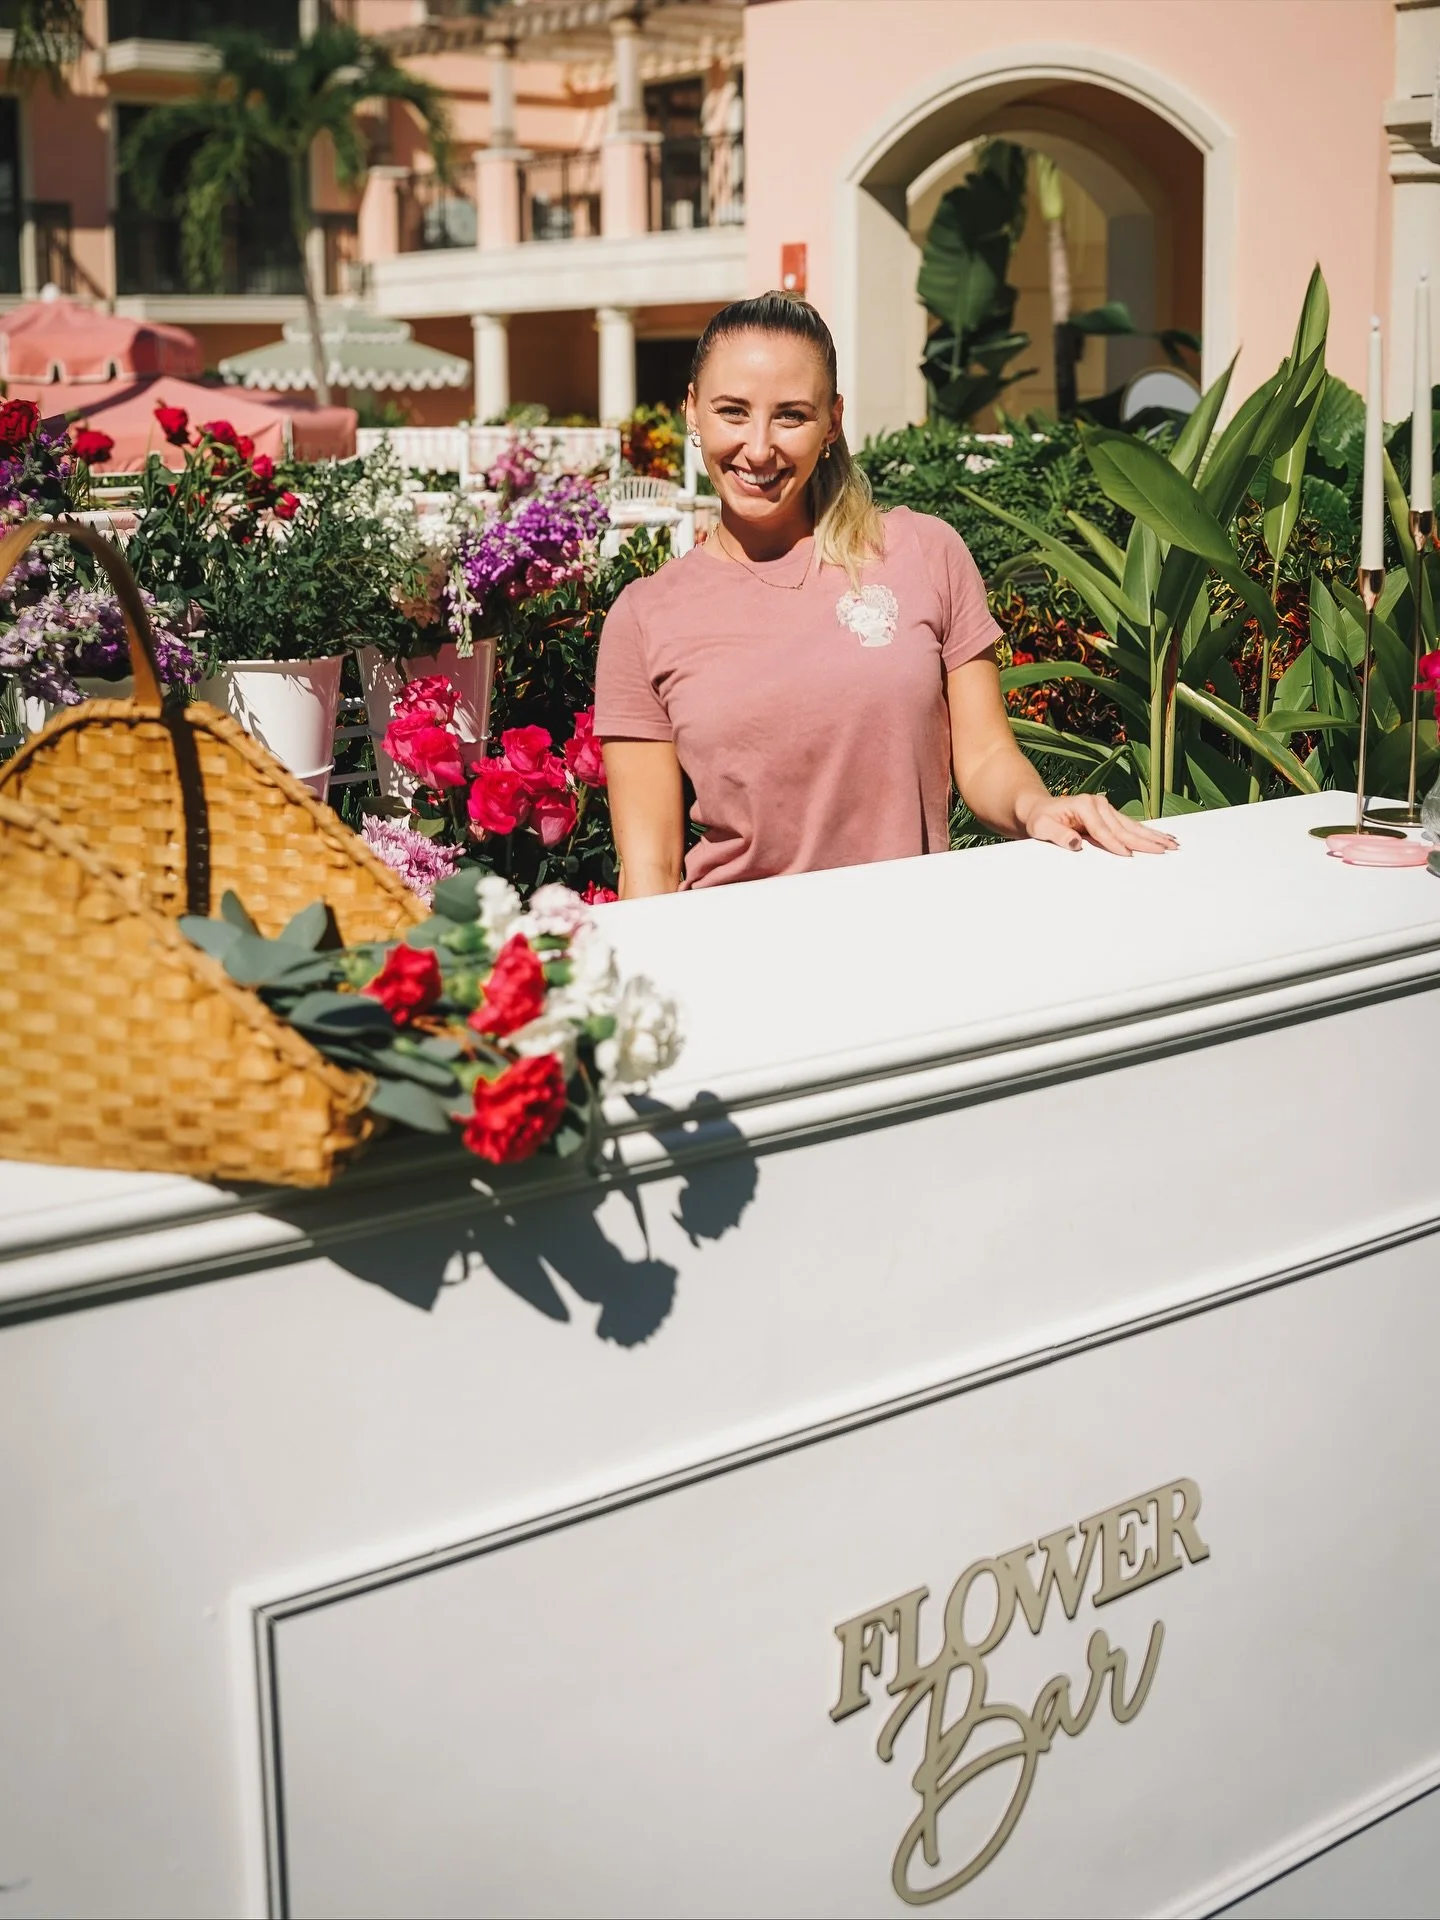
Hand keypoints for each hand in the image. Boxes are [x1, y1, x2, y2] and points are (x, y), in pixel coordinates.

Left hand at [1019, 792, 1178, 856]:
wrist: (1038, 808)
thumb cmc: (1039, 820)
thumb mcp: (1042, 828)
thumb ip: (1059, 835)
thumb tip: (1076, 842)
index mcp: (1085, 806)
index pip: (1104, 830)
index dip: (1116, 844)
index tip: (1129, 855)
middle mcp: (1099, 803)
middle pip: (1124, 827)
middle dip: (1145, 840)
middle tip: (1165, 849)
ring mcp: (1106, 807)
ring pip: (1131, 826)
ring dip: (1152, 836)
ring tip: (1172, 843)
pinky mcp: (1109, 814)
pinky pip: (1129, 825)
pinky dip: (1146, 832)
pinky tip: (1161, 837)